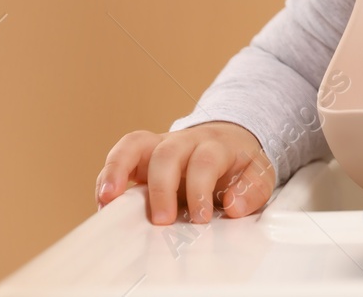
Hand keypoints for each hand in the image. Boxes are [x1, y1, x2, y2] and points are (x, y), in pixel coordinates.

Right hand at [95, 121, 273, 224]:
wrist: (230, 140)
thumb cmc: (239, 164)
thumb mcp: (259, 175)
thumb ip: (252, 190)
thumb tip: (234, 206)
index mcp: (217, 146)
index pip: (205, 160)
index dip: (200, 189)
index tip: (200, 218)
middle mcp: (186, 141)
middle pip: (169, 152)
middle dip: (162, 187)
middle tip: (162, 220)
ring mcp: (161, 144)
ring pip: (137, 145)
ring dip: (119, 170)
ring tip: (109, 199)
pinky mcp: (143, 154)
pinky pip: (121, 154)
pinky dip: (109, 174)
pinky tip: (104, 198)